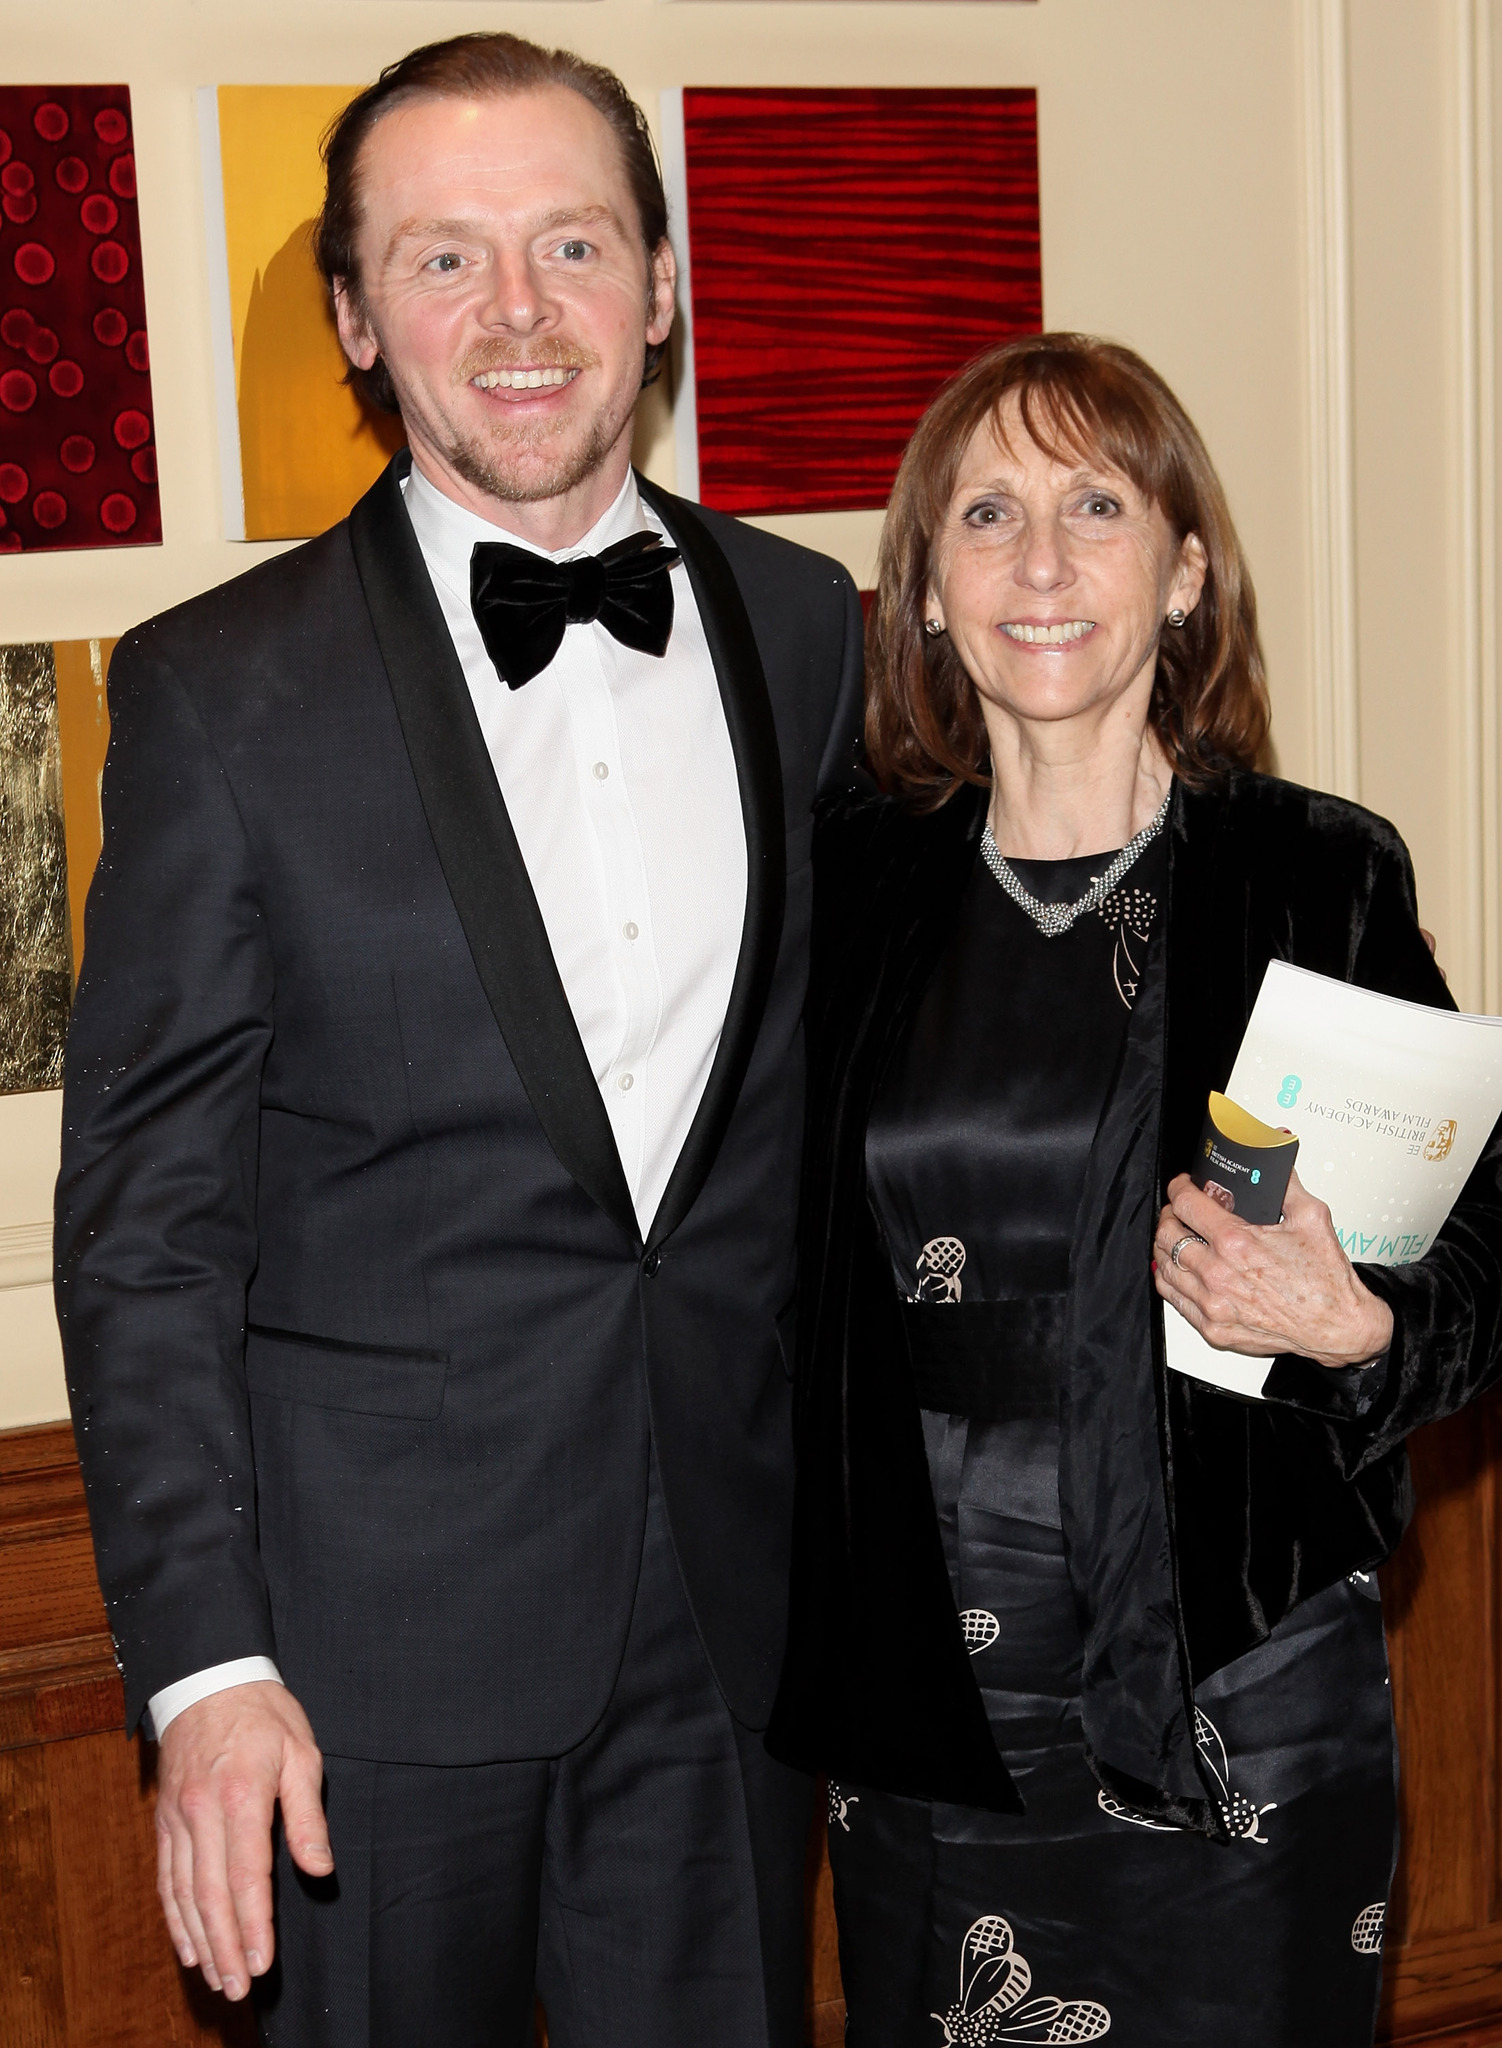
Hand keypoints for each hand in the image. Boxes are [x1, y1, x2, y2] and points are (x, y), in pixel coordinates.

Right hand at [155, 1680, 331, 2000]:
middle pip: (210, 1895)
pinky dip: (174, 1917)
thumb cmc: (264, 1714)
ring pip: (183, 1893)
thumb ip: (308, 1815)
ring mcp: (178, 1818)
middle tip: (237, 1989)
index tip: (261, 1963)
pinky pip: (166, 1877)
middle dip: (225, 1947)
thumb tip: (320, 1868)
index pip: (246, 1875)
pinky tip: (187, 1944)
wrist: (208, 1678)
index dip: (254, 1924)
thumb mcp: (301, 1752)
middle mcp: (202, 1813)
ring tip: (216, 1978)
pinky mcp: (165, 1820)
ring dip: (200, 1940)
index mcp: (241, 1796)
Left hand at [1153, 1167, 1393, 1368]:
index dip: (1179, 1188)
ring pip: (1164, 1266)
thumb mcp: (1312, 1218)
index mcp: (1237, 1243)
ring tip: (1177, 1238)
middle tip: (1179, 1211)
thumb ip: (1286, 1184)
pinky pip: (1174, 1298)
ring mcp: (1213, 1304)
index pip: (1186, 1204)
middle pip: (1167, 1234)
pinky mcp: (1214, 1327)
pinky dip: (1170, 1279)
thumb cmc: (1326, 1280)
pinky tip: (1179, 1270)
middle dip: (1170, 1215)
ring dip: (1166, 1247)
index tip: (1182, 1185)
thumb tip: (1274, 1163)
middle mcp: (1218, 1274)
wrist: (1337, 1327)